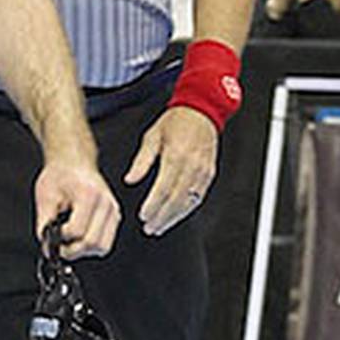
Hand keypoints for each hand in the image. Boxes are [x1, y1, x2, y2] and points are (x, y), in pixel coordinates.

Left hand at [33, 159, 120, 260]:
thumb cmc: (59, 175)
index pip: (76, 230)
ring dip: (84, 250)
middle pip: (92, 242)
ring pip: (102, 247)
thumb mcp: (45, 196)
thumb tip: (47, 247)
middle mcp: (105, 203)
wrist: (74, 162)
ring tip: (69, 242)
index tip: (51, 236)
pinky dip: (92, 246)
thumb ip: (45, 223)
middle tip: (59, 247)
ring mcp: (113, 210)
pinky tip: (79, 238)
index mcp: (88, 194)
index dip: (60, 238)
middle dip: (72, 250)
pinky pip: (106, 242)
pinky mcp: (115, 216)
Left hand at [125, 106, 217, 236]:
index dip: (153, 206)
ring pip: (188, 202)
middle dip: (162, 217)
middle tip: (150, 228)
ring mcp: (203, 171)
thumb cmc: (174, 122)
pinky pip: (198, 197)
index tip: (143, 217)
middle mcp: (192, 165)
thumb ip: (141, 161)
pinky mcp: (209, 174)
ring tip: (160, 226)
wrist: (201, 111)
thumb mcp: (152, 136)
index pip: (163, 189)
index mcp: (175, 156)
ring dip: (174, 217)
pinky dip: (187, 209)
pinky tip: (176, 216)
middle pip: (176, 199)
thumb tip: (129, 180)